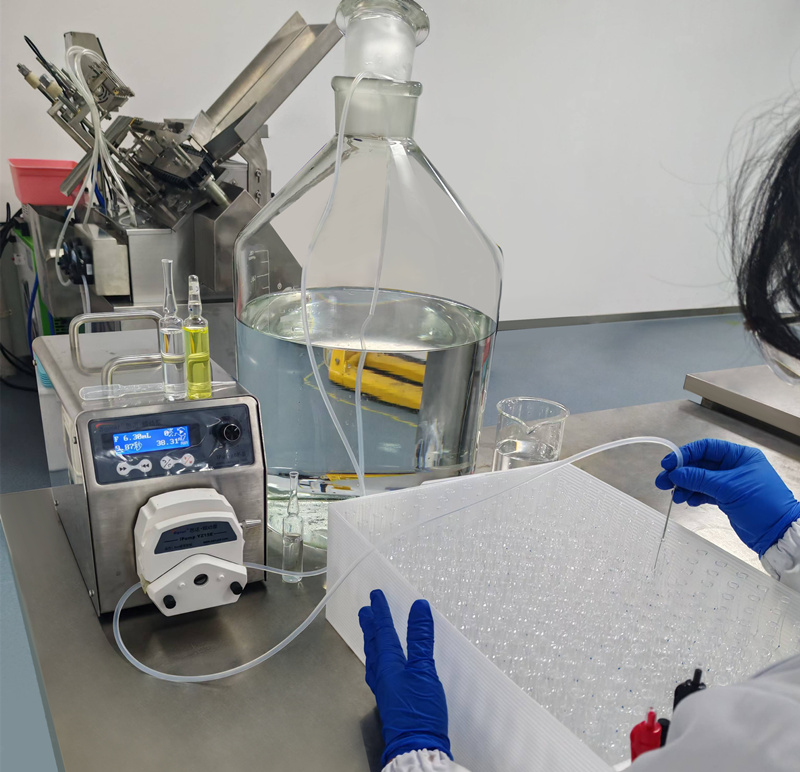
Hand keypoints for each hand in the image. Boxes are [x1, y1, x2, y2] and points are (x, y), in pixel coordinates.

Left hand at [358, 589, 450, 766]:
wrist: (417, 747)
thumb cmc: (419, 710)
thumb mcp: (424, 670)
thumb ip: (421, 639)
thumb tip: (419, 607)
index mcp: (388, 664)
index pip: (383, 631)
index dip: (381, 612)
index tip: (376, 595)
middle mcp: (382, 675)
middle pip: (373, 644)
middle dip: (370, 625)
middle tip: (365, 611)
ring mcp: (384, 689)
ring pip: (374, 658)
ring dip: (373, 641)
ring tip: (371, 632)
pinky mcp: (390, 700)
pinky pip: (379, 670)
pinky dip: (380, 659)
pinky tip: (385, 665)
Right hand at [655, 439, 799, 555]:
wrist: (778, 534)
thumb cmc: (764, 504)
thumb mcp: (729, 488)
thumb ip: (699, 479)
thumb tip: (676, 474)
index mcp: (739, 456)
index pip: (706, 448)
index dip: (685, 454)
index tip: (668, 464)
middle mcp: (734, 467)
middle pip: (700, 465)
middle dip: (681, 473)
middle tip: (663, 482)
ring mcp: (730, 483)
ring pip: (700, 480)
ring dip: (685, 487)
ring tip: (676, 496)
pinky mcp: (727, 499)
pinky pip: (705, 493)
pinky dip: (694, 496)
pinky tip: (688, 501)